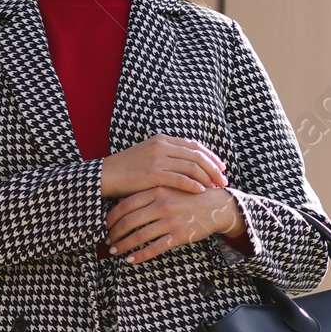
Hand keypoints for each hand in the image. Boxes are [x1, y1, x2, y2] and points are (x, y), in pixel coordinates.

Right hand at [100, 133, 226, 200]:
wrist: (106, 175)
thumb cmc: (128, 169)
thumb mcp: (148, 154)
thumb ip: (167, 155)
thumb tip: (188, 163)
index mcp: (162, 139)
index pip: (194, 145)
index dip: (210, 156)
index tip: (221, 166)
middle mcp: (162, 146)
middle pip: (196, 155)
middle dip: (214, 168)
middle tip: (224, 180)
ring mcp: (157, 159)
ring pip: (191, 167)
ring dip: (207, 177)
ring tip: (216, 187)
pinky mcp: (153, 174)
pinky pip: (179, 179)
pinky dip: (193, 185)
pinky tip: (201, 192)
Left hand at [106, 184, 245, 263]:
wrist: (217, 205)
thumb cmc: (190, 195)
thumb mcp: (170, 186)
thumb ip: (149, 192)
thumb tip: (123, 201)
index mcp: (157, 190)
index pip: (126, 204)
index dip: (112, 217)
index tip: (105, 225)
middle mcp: (162, 204)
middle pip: (129, 221)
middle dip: (115, 233)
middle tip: (107, 241)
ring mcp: (171, 220)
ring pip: (139, 236)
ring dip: (123, 246)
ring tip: (114, 252)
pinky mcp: (180, 235)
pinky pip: (155, 248)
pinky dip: (140, 256)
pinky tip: (130, 260)